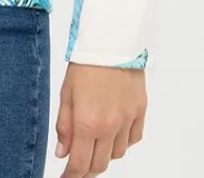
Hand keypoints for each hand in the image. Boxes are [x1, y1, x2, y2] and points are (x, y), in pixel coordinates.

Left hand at [53, 61, 146, 175]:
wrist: (113, 39)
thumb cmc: (86, 60)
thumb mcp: (66, 92)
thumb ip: (64, 125)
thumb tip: (62, 153)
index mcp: (87, 122)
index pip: (79, 164)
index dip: (71, 176)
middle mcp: (110, 126)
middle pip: (99, 164)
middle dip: (86, 168)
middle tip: (77, 163)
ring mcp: (128, 120)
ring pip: (117, 154)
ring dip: (104, 153)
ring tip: (94, 140)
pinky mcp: (141, 111)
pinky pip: (133, 139)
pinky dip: (122, 142)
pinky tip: (113, 131)